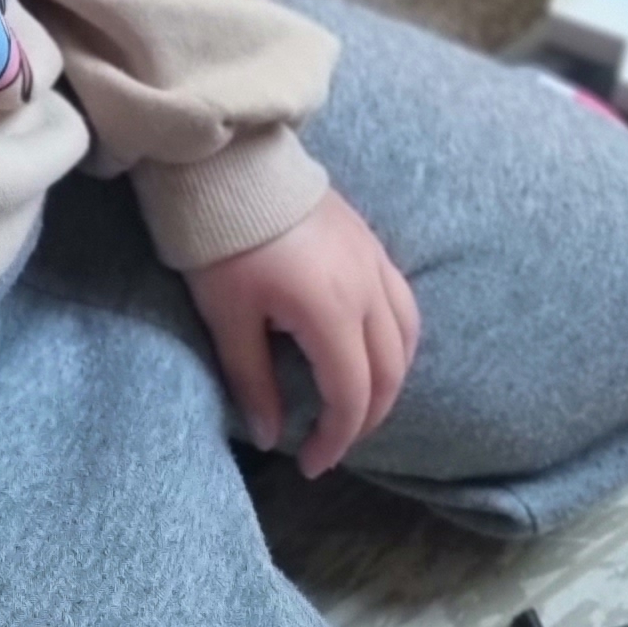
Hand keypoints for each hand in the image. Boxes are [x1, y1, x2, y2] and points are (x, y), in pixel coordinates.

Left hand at [185, 190, 419, 479]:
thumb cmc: (221, 241)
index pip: (350, 395)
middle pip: (388, 372)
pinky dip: (397, 339)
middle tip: (332, 442)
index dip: (335, 438)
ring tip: (358, 404)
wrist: (230, 163)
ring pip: (407, 337)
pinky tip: (373, 350)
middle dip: (365, 418)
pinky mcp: (372, 242)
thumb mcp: (227, 316)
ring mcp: (375, 261)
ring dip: (389, 379)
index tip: (309, 463)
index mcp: (330, 311)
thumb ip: (253, 380)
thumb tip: (270, 436)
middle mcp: (366, 289)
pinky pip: (403, 303)